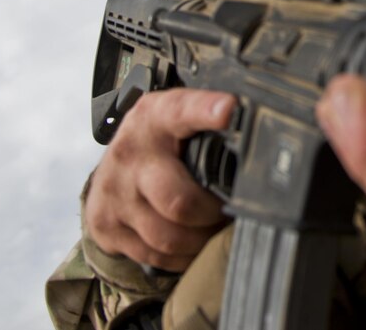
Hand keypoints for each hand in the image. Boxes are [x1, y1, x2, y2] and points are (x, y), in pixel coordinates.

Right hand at [85, 88, 236, 271]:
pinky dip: (181, 256)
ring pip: (169, 237)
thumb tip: (257, 126)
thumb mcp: (177, 119)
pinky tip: (190, 242)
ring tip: (210, 227)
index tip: (229, 109)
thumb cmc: (156, 143)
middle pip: (179, 199)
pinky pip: (155, 256)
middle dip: (212, 213)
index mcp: (154, 118)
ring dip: (199, 240)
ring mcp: (116, 194)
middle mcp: (131, 155)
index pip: (181, 111)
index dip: (205, 110)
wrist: (108, 170)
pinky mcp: (108, 227)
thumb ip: (209, 119)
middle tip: (225, 210)